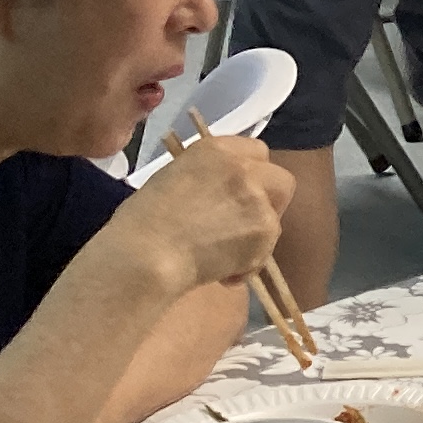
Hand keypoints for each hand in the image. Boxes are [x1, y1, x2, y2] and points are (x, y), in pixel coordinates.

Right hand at [102, 132, 287, 297]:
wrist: (146, 253)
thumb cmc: (142, 221)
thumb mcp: (174, 179)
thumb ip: (207, 178)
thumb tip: (220, 193)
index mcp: (217, 150)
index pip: (256, 152)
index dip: (252, 175)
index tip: (239, 194)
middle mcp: (244, 168)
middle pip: (280, 180)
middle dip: (269, 202)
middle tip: (245, 224)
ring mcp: (258, 198)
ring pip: (274, 219)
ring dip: (254, 238)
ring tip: (221, 257)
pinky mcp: (265, 229)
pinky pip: (265, 251)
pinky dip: (247, 265)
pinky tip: (220, 272)